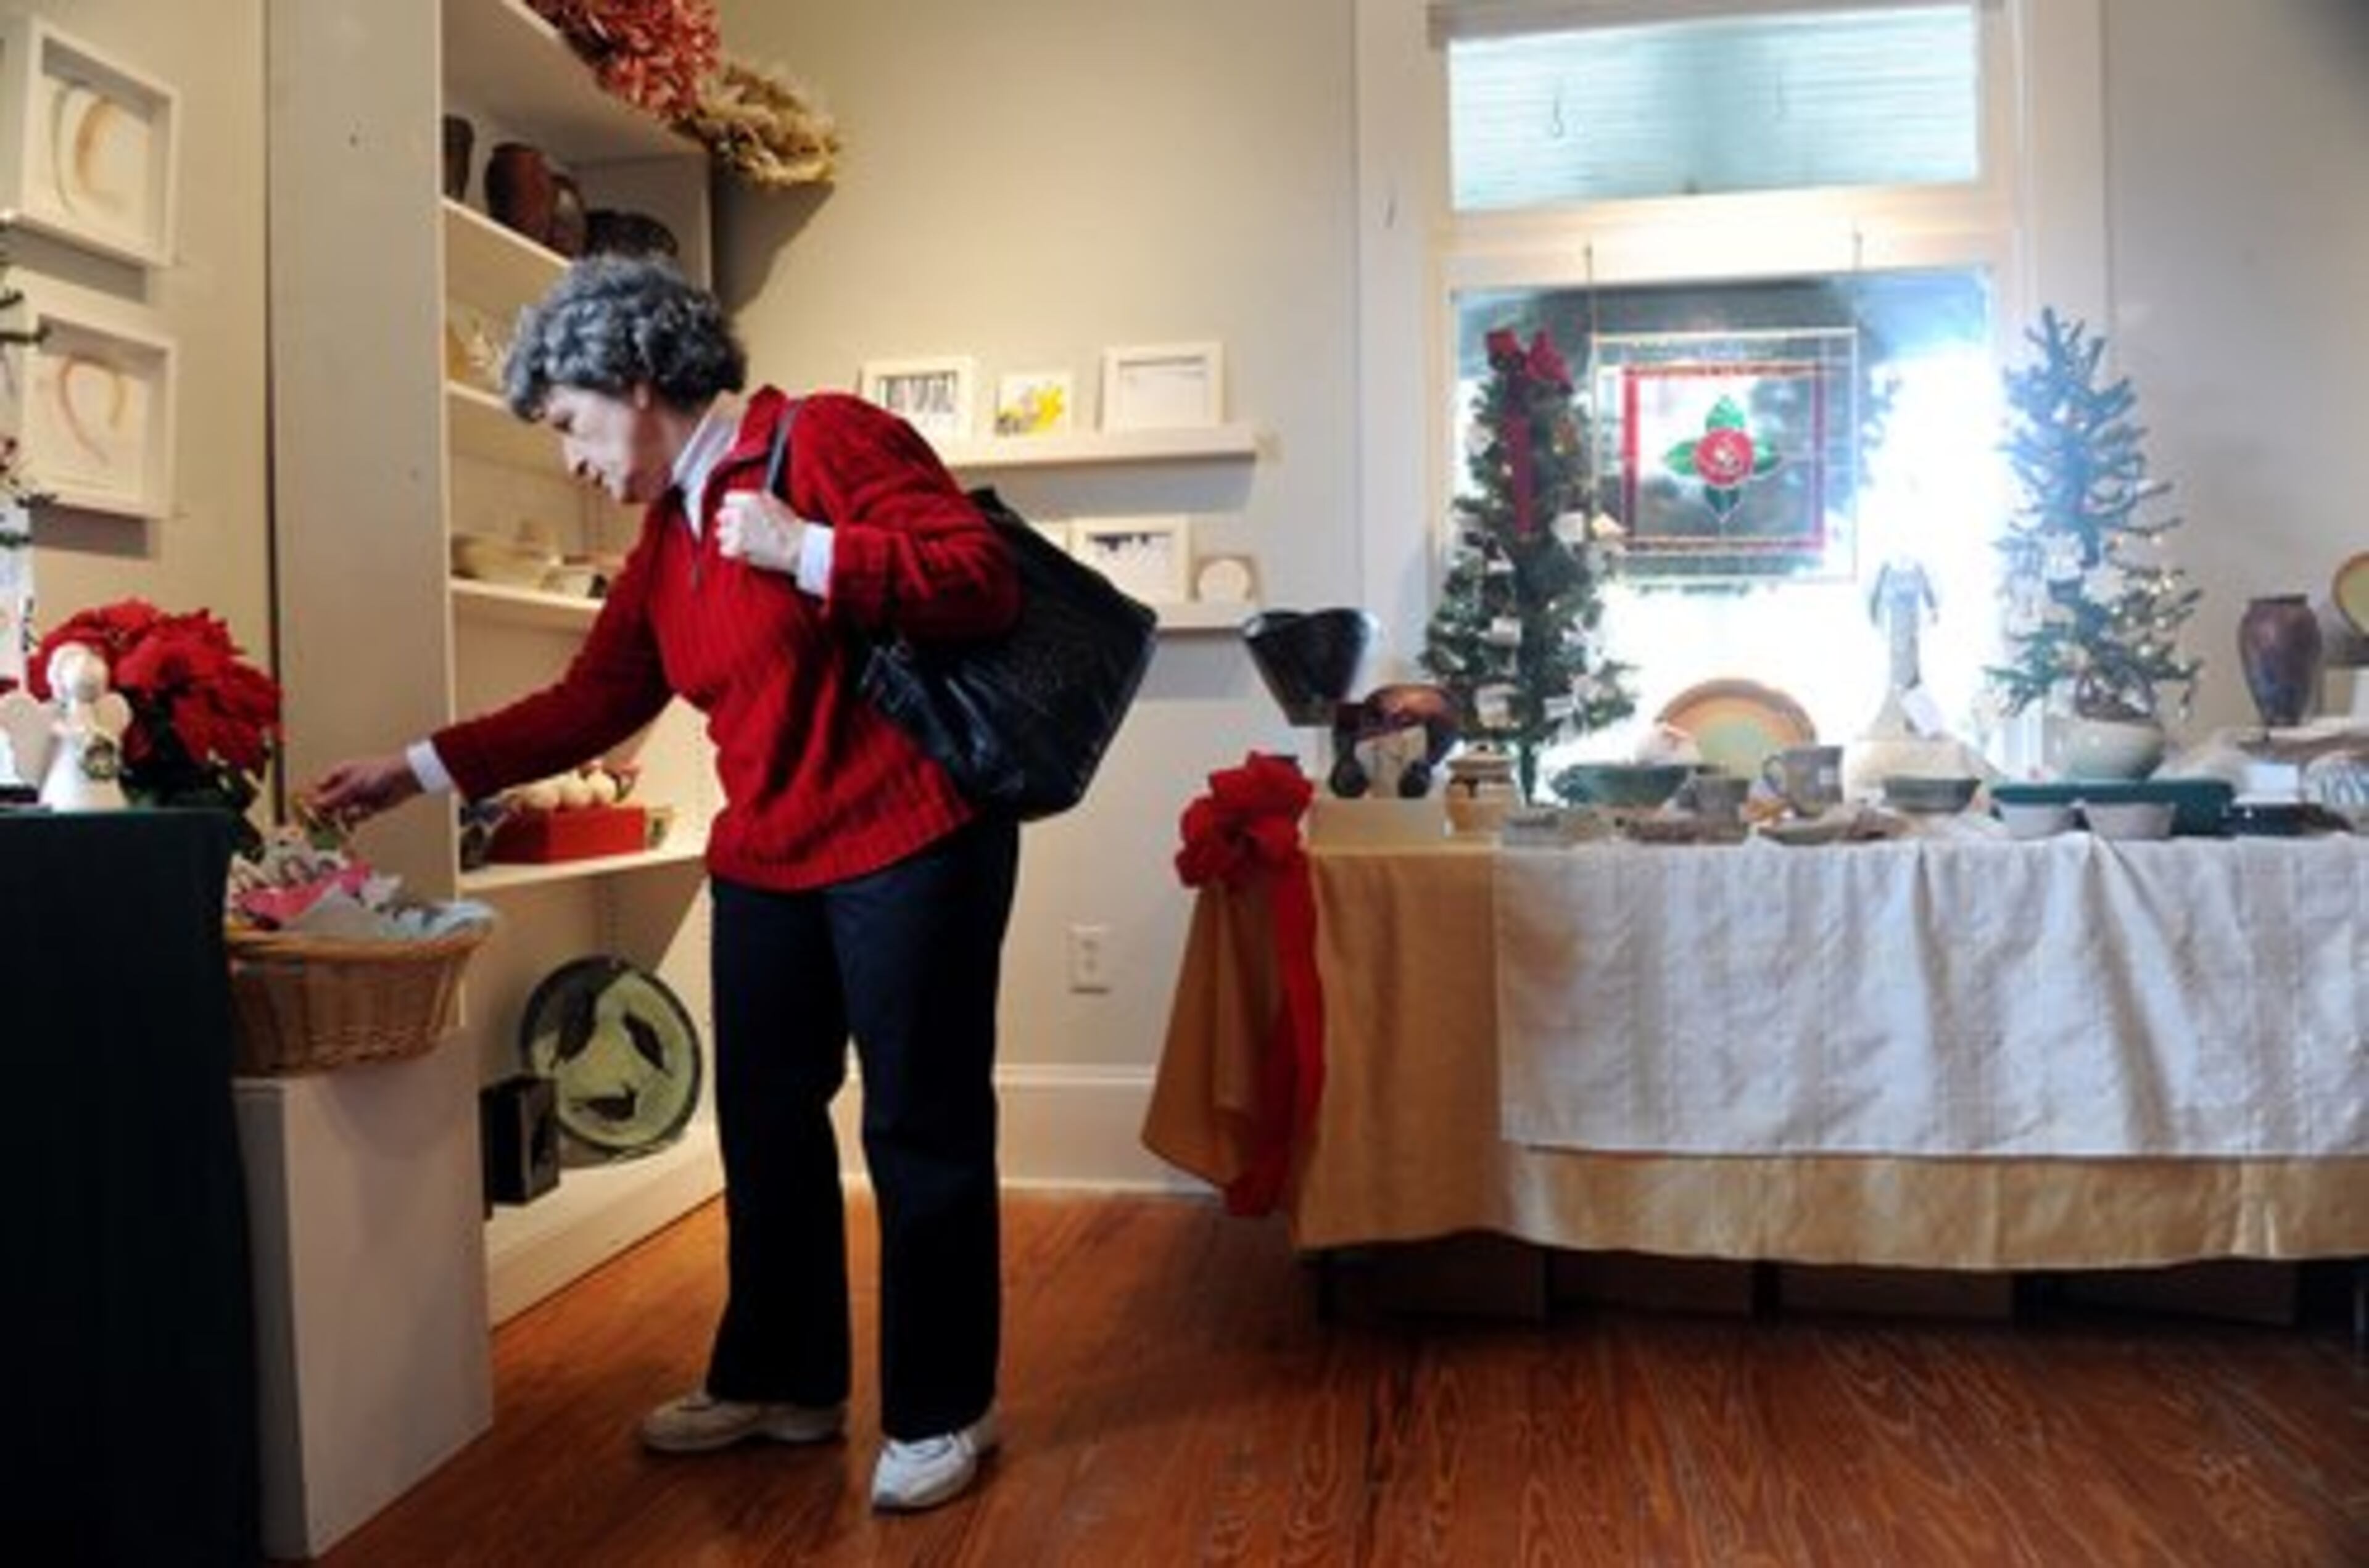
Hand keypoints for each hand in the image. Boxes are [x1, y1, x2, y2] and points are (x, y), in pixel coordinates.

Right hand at [303, 753, 421, 826]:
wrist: (404, 778)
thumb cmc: (378, 773)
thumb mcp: (353, 785)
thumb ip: (335, 796)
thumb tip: (316, 804)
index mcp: (337, 775)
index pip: (317, 790)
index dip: (312, 801)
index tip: (308, 813)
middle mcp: (343, 788)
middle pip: (327, 804)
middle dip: (326, 814)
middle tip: (324, 823)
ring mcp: (354, 799)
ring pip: (340, 813)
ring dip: (344, 817)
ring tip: (353, 813)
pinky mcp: (365, 809)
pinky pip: (354, 818)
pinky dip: (358, 818)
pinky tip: (366, 811)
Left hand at [715, 490, 807, 575]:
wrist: (798, 547)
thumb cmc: (791, 527)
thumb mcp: (775, 503)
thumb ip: (757, 499)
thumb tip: (746, 500)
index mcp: (750, 500)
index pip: (728, 499)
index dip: (733, 507)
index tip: (736, 512)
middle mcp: (741, 513)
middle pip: (721, 516)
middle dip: (729, 522)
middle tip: (740, 529)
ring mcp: (738, 531)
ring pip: (721, 533)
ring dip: (730, 538)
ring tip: (744, 541)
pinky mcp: (737, 548)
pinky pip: (724, 549)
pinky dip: (732, 552)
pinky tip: (743, 551)